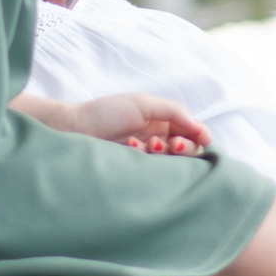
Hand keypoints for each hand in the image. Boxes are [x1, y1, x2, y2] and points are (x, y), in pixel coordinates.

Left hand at [12, 91, 211, 152]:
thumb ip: (175, 112)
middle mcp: (158, 138)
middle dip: (183, 148)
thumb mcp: (144, 103)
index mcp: (162, 120)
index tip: (200, 140)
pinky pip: (153, 172)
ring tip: (147, 145)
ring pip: (172, 163)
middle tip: (172, 146)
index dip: (199, 137)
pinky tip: (130, 148)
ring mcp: (147, 156)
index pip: (193, 132)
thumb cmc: (106, 113)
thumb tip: (201, 128)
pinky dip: (144, 157)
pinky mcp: (135, 170)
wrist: (74, 129)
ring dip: (163, 152)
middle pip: (187, 150)